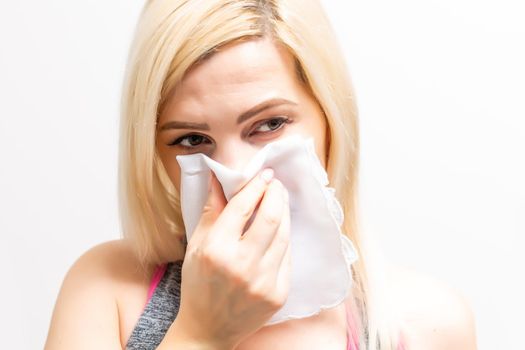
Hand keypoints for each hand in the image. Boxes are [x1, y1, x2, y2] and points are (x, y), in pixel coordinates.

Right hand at [171, 168, 290, 348]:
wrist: (208, 329)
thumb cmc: (198, 285)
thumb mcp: (196, 246)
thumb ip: (211, 211)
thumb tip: (219, 178)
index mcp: (216, 250)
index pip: (242, 207)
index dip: (255, 186)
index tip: (264, 174)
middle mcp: (242, 265)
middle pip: (270, 217)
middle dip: (276, 194)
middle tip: (275, 184)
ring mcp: (263, 282)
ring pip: (283, 235)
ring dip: (284, 213)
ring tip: (279, 201)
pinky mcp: (278, 294)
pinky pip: (287, 257)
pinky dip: (283, 239)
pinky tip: (278, 230)